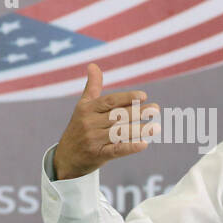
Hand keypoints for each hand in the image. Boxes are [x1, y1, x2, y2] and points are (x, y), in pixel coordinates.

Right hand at [51, 63, 159, 179]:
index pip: (110, 101)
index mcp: (87, 109)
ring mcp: (93, 140)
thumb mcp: (83, 106)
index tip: (143, 96)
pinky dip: (130, 148)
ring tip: (156, 127)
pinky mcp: (98, 155)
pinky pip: (116, 150)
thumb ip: (92, 87)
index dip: (127, 98)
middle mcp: (89, 123)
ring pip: (120, 133)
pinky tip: (144, 145)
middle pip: (118, 116)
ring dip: (140, 130)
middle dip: (138, 112)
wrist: (66, 157)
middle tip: (156, 109)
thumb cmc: (79, 127)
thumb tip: (93, 65)